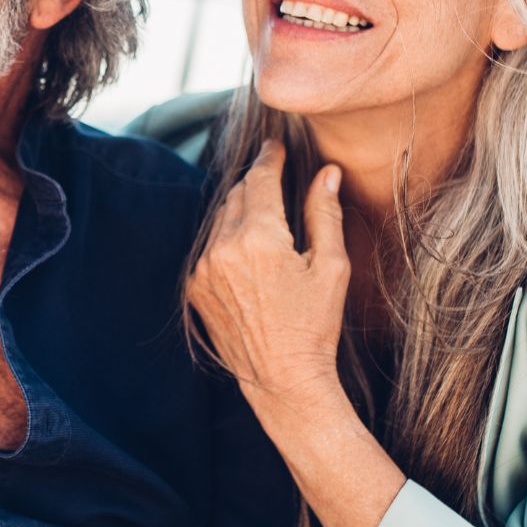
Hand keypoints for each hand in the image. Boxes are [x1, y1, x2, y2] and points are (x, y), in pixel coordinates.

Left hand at [189, 140, 348, 410]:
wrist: (283, 381)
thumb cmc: (315, 324)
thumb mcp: (331, 266)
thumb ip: (324, 213)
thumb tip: (328, 172)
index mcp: (259, 239)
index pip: (260, 180)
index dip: (270, 158)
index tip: (275, 146)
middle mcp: (223, 249)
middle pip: (236, 195)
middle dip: (256, 183)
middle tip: (274, 175)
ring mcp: (203, 271)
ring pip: (220, 220)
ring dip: (240, 210)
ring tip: (264, 213)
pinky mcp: (195, 289)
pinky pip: (209, 248)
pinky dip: (226, 240)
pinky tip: (248, 250)